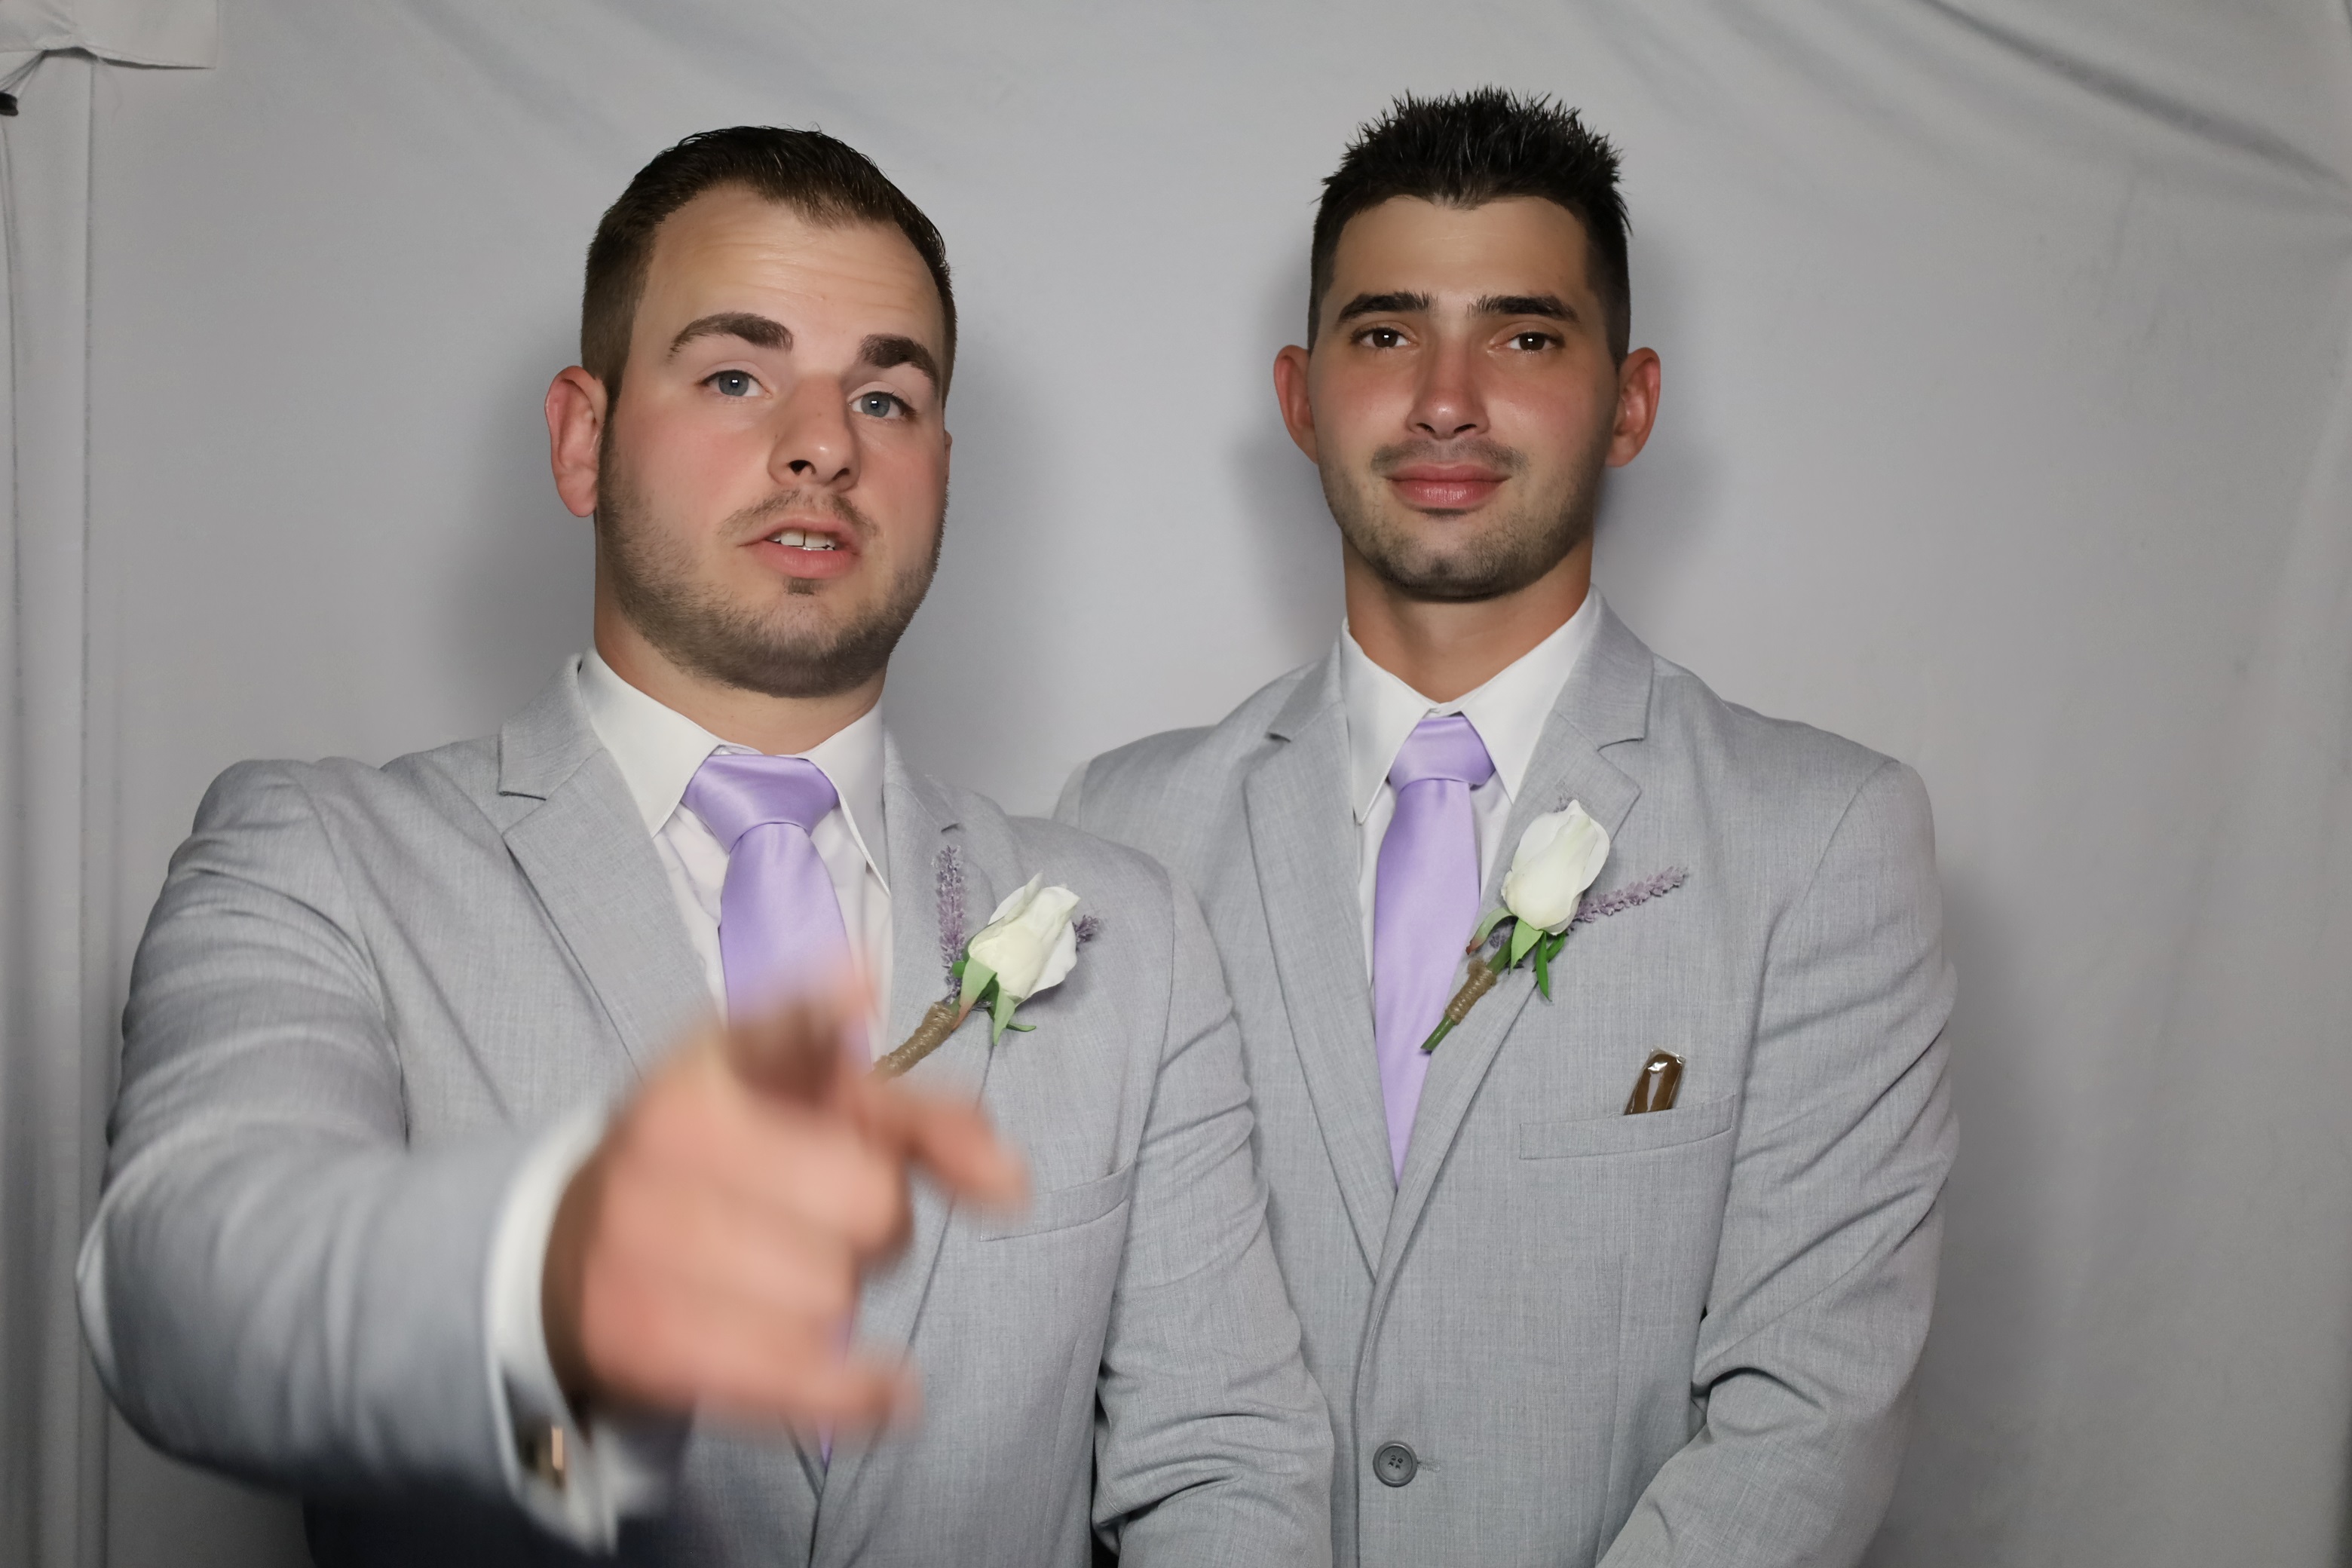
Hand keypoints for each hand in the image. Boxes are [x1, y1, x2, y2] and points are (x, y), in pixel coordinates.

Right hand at [540, 982, 1025, 1432]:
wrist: (571, 1253)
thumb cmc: (729, 1165)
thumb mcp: (811, 1111)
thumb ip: (921, 1121)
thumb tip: (1010, 1179)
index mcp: (714, 1062)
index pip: (780, 1028)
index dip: (821, 1017)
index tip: (862, 998)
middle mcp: (669, 1135)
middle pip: (868, 1200)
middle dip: (879, 1220)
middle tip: (827, 1221)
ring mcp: (643, 1237)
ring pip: (833, 1292)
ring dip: (840, 1298)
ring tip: (786, 1278)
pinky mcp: (643, 1335)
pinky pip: (791, 1374)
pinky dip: (855, 1389)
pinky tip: (886, 1390)